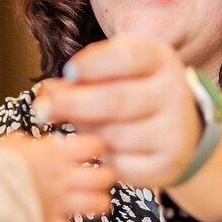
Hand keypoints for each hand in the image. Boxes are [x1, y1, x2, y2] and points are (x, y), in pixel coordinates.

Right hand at [0, 128, 115, 221]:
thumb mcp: (8, 144)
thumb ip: (22, 143)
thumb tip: (22, 142)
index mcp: (56, 154)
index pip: (94, 145)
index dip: (97, 147)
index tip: (93, 149)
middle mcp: (64, 178)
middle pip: (103, 176)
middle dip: (104, 177)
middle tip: (98, 177)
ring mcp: (60, 204)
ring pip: (97, 204)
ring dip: (98, 204)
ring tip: (94, 202)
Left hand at [32, 36, 203, 189]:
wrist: (178, 128)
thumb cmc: (134, 90)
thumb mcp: (114, 72)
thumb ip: (83, 77)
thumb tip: (48, 92)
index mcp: (161, 60)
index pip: (126, 57)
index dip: (93, 65)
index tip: (67, 72)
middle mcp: (174, 92)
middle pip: (117, 99)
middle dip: (74, 104)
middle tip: (42, 109)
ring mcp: (175, 131)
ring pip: (114, 135)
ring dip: (87, 133)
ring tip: (79, 125)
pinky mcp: (169, 164)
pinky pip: (121, 164)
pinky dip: (103, 158)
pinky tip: (102, 148)